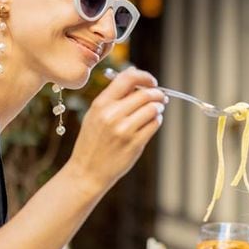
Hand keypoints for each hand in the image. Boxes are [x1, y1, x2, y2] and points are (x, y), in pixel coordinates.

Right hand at [68, 66, 165, 192]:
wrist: (87, 171)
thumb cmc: (93, 142)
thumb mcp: (94, 115)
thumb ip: (114, 98)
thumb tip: (138, 82)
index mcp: (101, 104)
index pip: (128, 78)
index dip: (144, 77)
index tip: (151, 82)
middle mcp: (112, 115)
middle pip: (145, 94)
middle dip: (157, 94)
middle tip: (161, 97)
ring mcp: (124, 130)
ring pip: (153, 108)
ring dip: (159, 107)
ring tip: (156, 110)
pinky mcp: (135, 144)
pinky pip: (154, 124)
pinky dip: (157, 120)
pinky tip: (151, 122)